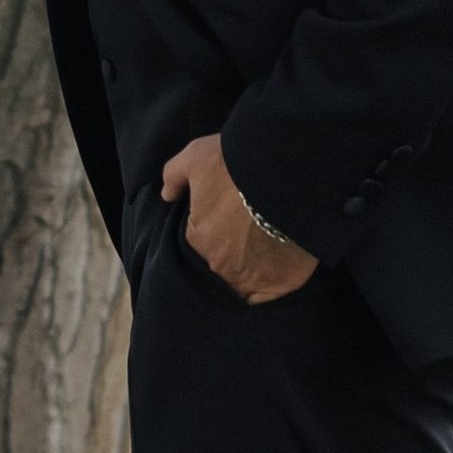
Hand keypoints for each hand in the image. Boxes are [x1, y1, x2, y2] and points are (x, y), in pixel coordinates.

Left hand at [161, 134, 317, 304]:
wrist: (285, 167)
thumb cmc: (236, 162)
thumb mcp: (194, 157)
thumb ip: (174, 176)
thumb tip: (167, 195)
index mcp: (198, 239)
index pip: (199, 245)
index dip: (214, 233)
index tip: (229, 222)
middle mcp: (220, 265)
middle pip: (223, 265)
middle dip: (231, 254)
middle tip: (249, 235)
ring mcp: (252, 278)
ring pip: (245, 283)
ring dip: (252, 271)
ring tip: (266, 252)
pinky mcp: (282, 283)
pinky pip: (270, 295)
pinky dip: (273, 285)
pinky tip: (279, 269)